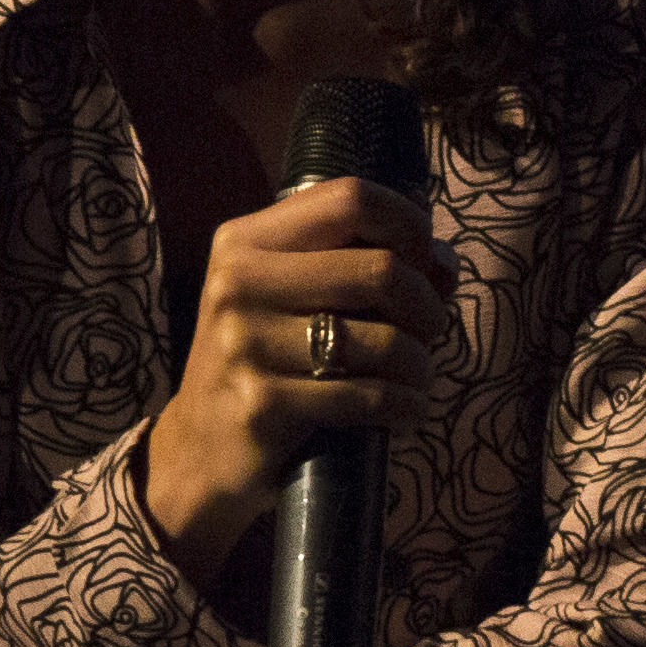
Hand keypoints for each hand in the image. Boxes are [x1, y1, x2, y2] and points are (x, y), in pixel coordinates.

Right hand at [142, 173, 451, 573]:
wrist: (200, 448)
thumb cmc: (268, 360)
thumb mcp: (294, 297)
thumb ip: (362, 265)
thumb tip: (444, 262)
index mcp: (246, 241)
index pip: (351, 198)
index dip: (409, 226)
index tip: (424, 262)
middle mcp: (238, 283)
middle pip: (381, 270)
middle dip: (428, 306)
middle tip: (429, 330)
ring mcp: (245, 343)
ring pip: (384, 340)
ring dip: (421, 364)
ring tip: (415, 377)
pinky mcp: (262, 402)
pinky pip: (369, 396)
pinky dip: (406, 405)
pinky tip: (405, 411)